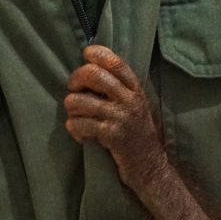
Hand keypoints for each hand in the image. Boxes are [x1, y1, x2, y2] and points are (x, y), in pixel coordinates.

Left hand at [65, 45, 168, 190]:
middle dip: (75, 80)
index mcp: (136, 90)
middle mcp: (130, 100)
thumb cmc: (136, 134)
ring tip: (78, 118)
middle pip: (93, 75)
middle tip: (74, 90)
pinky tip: (83, 136)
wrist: (149, 166)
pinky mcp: (111, 135)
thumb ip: (119, 88)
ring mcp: (121, 117)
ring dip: (71, 110)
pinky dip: (75, 130)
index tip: (85, 55)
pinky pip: (79, 124)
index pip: (116, 62)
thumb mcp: (135, 106)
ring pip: (78, 101)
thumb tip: (89, 68)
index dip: (97, 53)